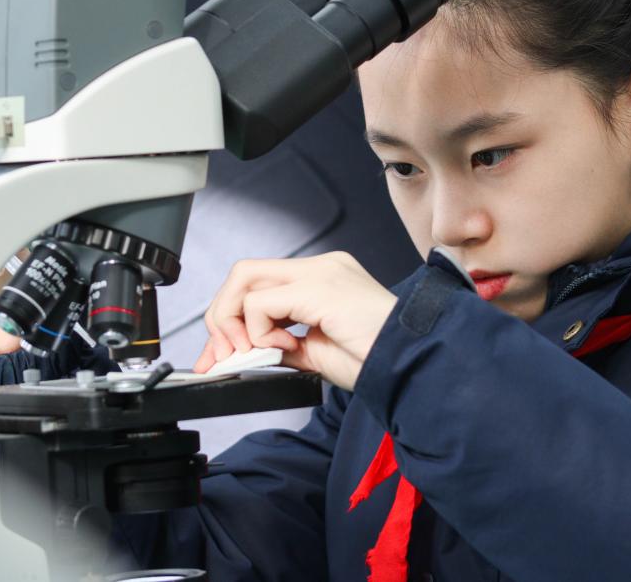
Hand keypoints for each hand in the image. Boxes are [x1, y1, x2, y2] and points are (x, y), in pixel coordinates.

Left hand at [195, 252, 397, 390]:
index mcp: (323, 279)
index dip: (231, 317)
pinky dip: (257, 331)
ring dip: (235, 322)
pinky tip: (284, 347)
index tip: (221, 355)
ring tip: (256, 351)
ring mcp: (320, 272)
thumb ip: (280, 344)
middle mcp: (320, 267)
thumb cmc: (374, 359)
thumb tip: (240, 353)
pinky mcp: (318, 287)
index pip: (259, 282)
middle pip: (245, 274)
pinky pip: (259, 303)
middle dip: (223, 318)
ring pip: (245, 279)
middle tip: (226, 355)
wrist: (409, 364)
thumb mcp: (314, 353)